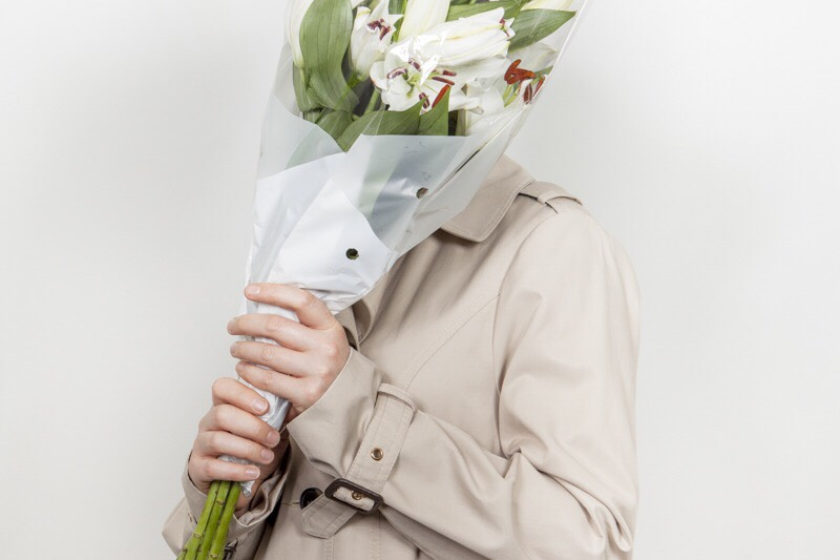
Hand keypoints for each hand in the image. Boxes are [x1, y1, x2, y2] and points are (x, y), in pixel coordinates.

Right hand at [188, 377, 288, 513]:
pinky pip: (213, 467)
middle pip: (222, 414)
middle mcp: (209, 421)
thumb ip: (274, 413)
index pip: (223, 387)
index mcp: (224, 405)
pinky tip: (253, 472)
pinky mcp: (198, 467)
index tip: (265, 407)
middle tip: (273, 437)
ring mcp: (201, 444)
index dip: (243, 394)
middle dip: (252, 426)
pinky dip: (236, 470)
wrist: (237, 479)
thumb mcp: (266, 426)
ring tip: (267, 456)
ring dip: (248, 448)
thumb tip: (293, 403)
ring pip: (218, 440)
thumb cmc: (252, 445)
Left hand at [226, 283, 350, 422]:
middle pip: (275, 326)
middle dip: (246, 323)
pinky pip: (268, 379)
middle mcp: (326, 348)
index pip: (301, 301)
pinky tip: (243, 369)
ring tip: (236, 349)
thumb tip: (263, 305)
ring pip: (267, 353)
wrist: (347, 400)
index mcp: (330, 328)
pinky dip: (249, 372)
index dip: (272, 292)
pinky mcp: (307, 393)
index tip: (250, 290)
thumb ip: (301, 323)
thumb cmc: (327, 365)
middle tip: (233, 326)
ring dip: (243, 349)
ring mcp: (318, 371)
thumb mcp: (324, 338)